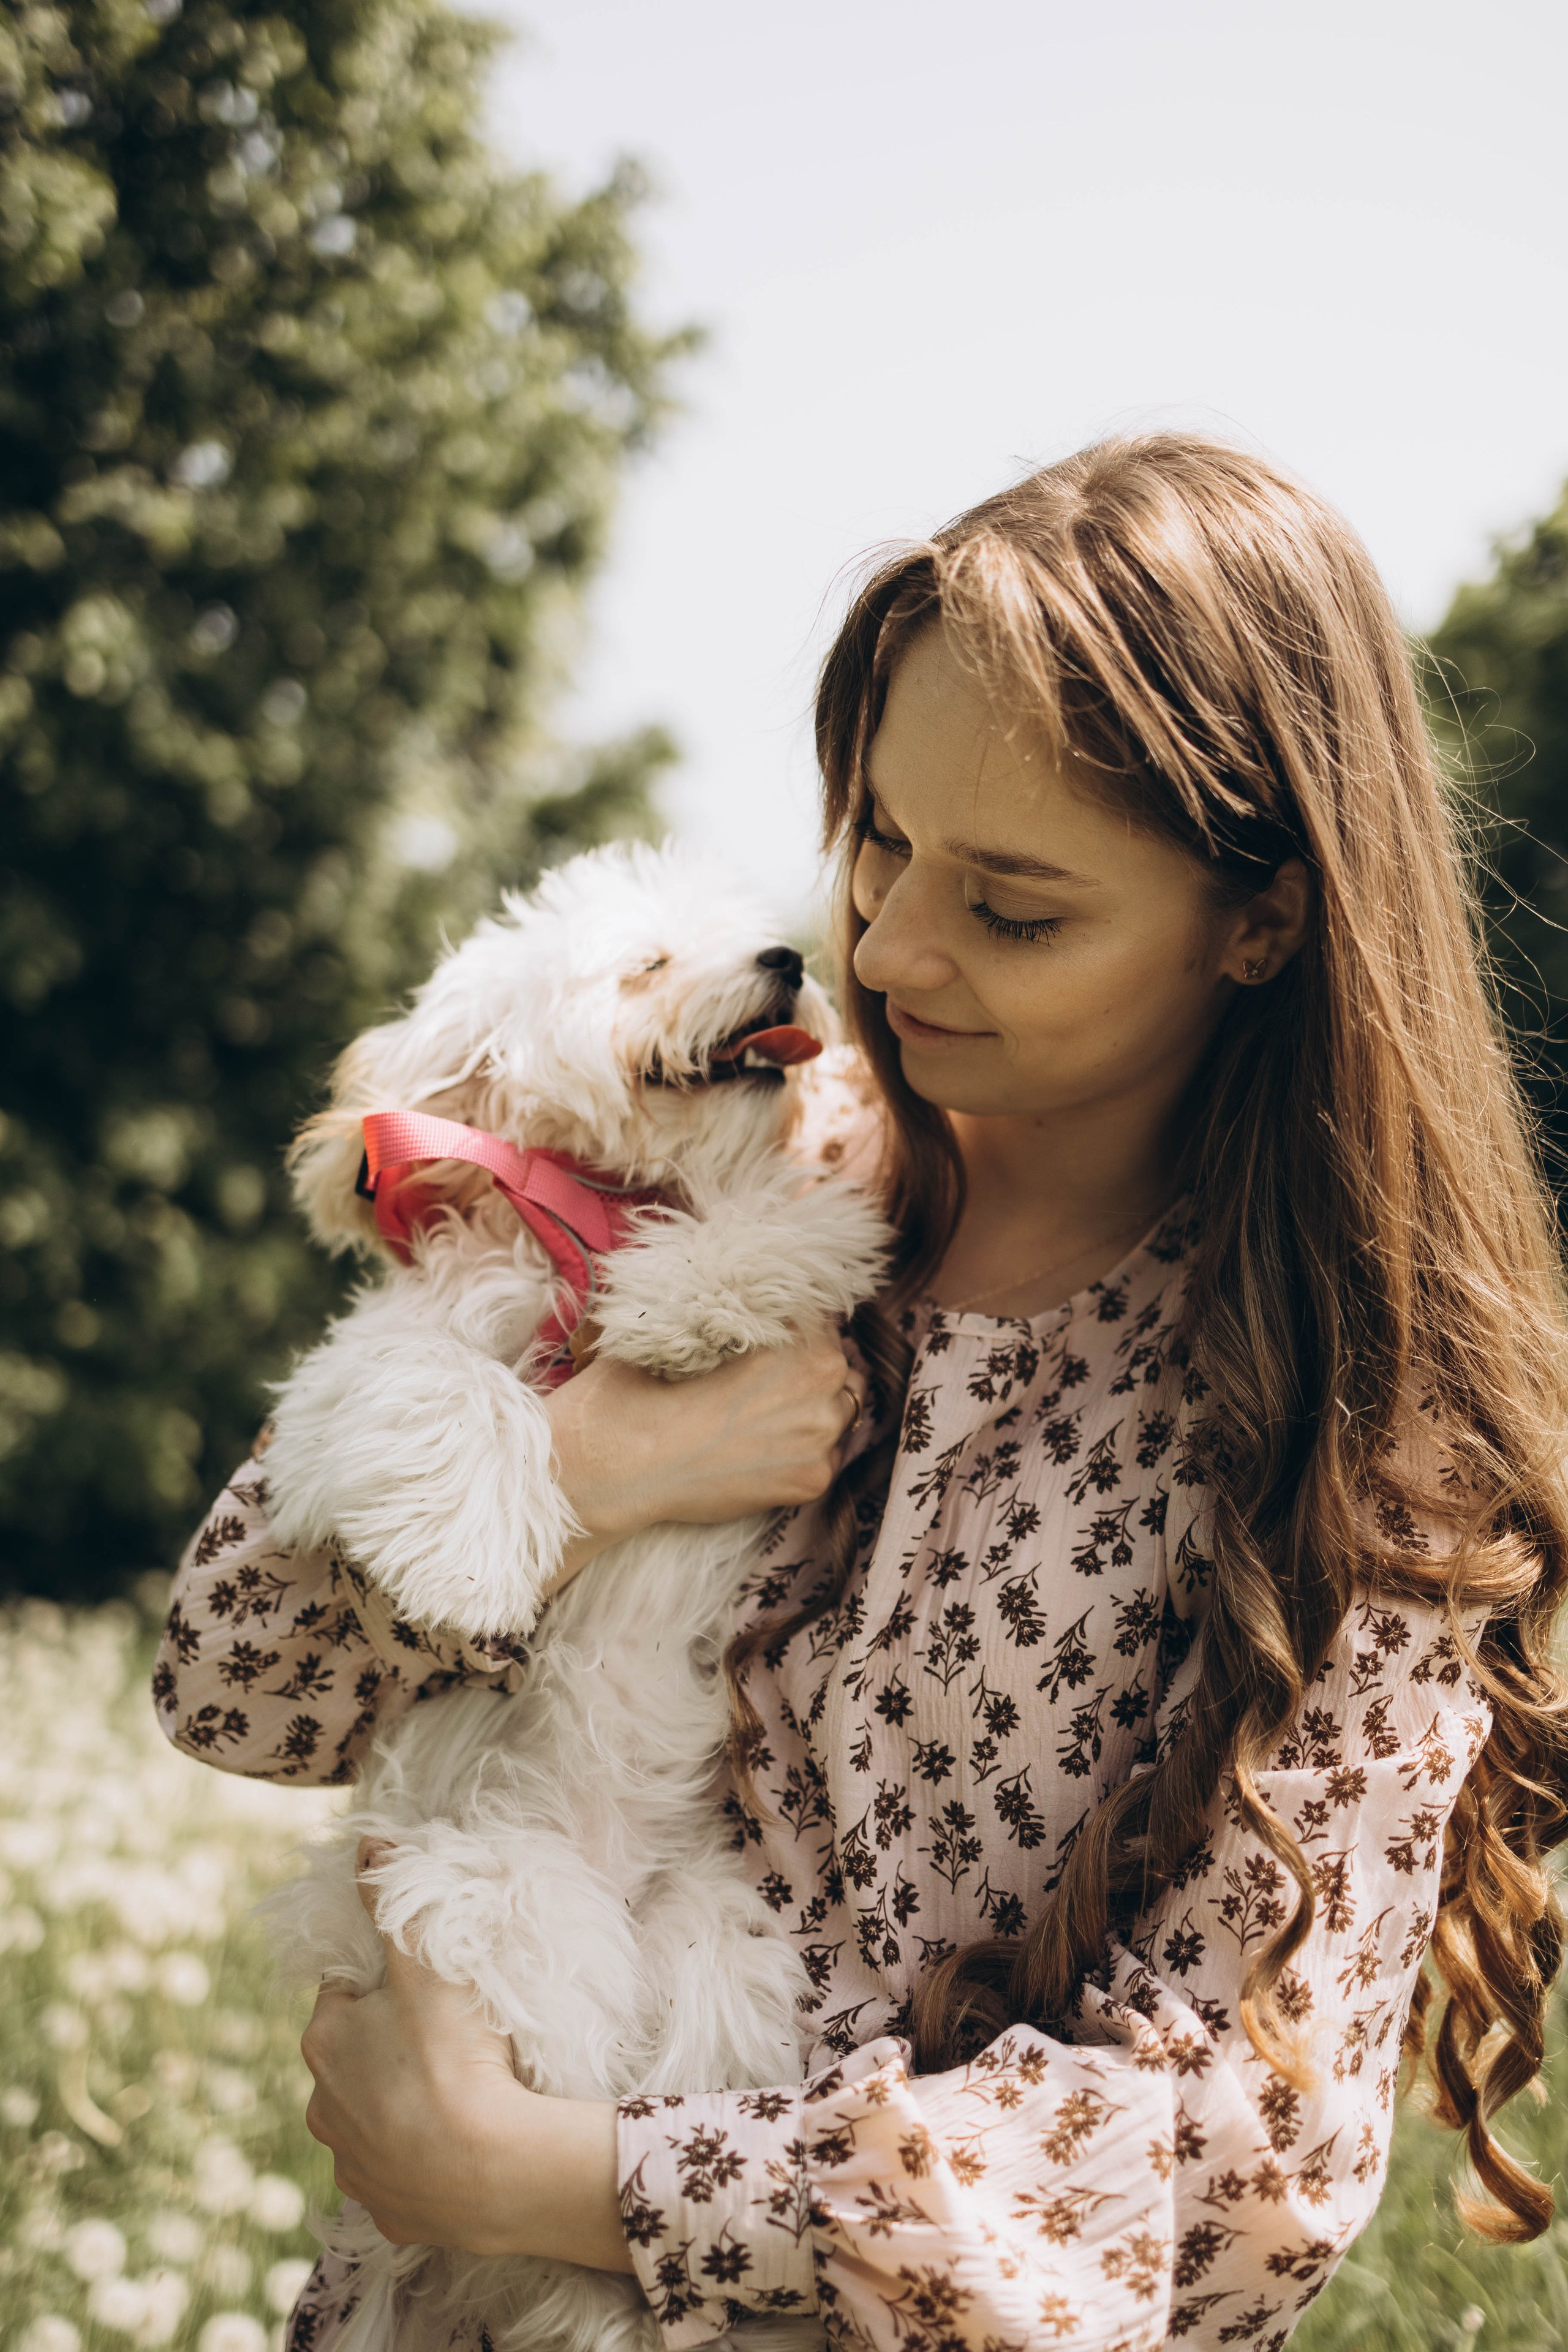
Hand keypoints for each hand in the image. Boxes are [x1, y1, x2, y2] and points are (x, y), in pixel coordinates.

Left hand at [301, 1841, 630, 2268]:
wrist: (490, 2168)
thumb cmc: (453, 2055)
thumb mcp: (425, 1960)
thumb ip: (392, 1900)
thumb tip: (367, 1841)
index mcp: (325, 2042)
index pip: (343, 1995)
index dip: (383, 1984)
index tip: (422, 1985)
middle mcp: (322, 2108)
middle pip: (353, 2058)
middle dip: (388, 2044)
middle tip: (445, 2036)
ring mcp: (352, 2165)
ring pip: (369, 2118)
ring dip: (398, 2103)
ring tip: (454, 2091)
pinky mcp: (384, 2209)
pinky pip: (397, 2172)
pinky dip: (418, 2157)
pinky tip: (454, 2143)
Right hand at [545, 1320, 865, 1588]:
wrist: (618, 1465)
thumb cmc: (639, 1390)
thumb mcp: (683, 1329)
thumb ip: (734, 1320)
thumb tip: (743, 1313)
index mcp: (796, 1330)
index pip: (822, 1319)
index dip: (798, 1330)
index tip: (778, 1343)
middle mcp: (824, 1379)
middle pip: (840, 1364)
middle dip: (811, 1369)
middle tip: (771, 1381)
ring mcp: (822, 1434)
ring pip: (843, 1410)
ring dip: (816, 1410)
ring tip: (768, 1418)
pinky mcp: (812, 1480)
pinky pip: (829, 1457)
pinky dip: (805, 1452)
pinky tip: (764, 1451)